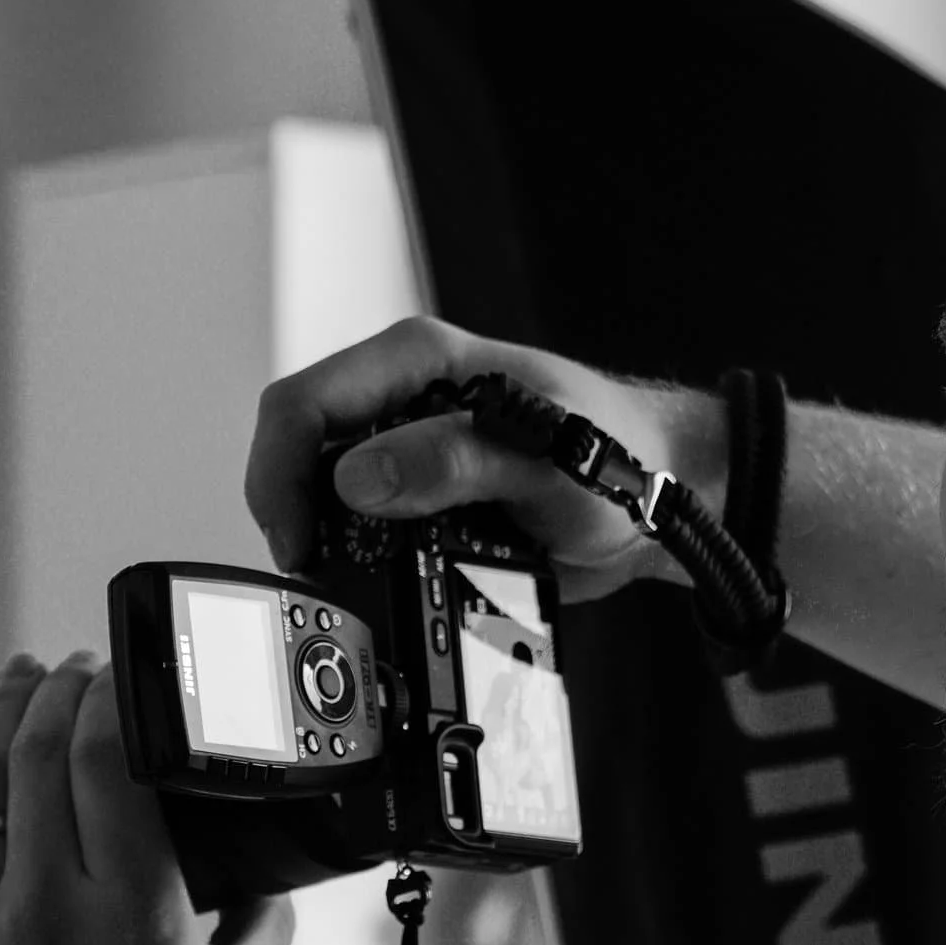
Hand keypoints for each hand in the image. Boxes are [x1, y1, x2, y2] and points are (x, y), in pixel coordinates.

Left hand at [0, 652, 293, 944]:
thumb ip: (255, 922)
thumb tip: (259, 872)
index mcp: (141, 911)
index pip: (110, 758)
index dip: (111, 696)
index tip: (121, 673)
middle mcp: (55, 908)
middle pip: (39, 754)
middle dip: (59, 692)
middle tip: (77, 670)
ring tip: (19, 679)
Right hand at [243, 315, 725, 595]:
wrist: (667, 497)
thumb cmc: (621, 456)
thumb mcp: (542, 461)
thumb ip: (454, 460)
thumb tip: (358, 477)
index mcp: (420, 362)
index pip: (304, 403)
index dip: (278, 473)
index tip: (296, 538)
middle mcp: (404, 398)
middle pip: (301, 447)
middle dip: (293, 511)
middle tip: (315, 570)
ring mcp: (411, 448)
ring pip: (326, 489)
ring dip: (326, 537)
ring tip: (348, 582)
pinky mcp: (425, 493)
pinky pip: (366, 522)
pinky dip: (362, 555)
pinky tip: (383, 583)